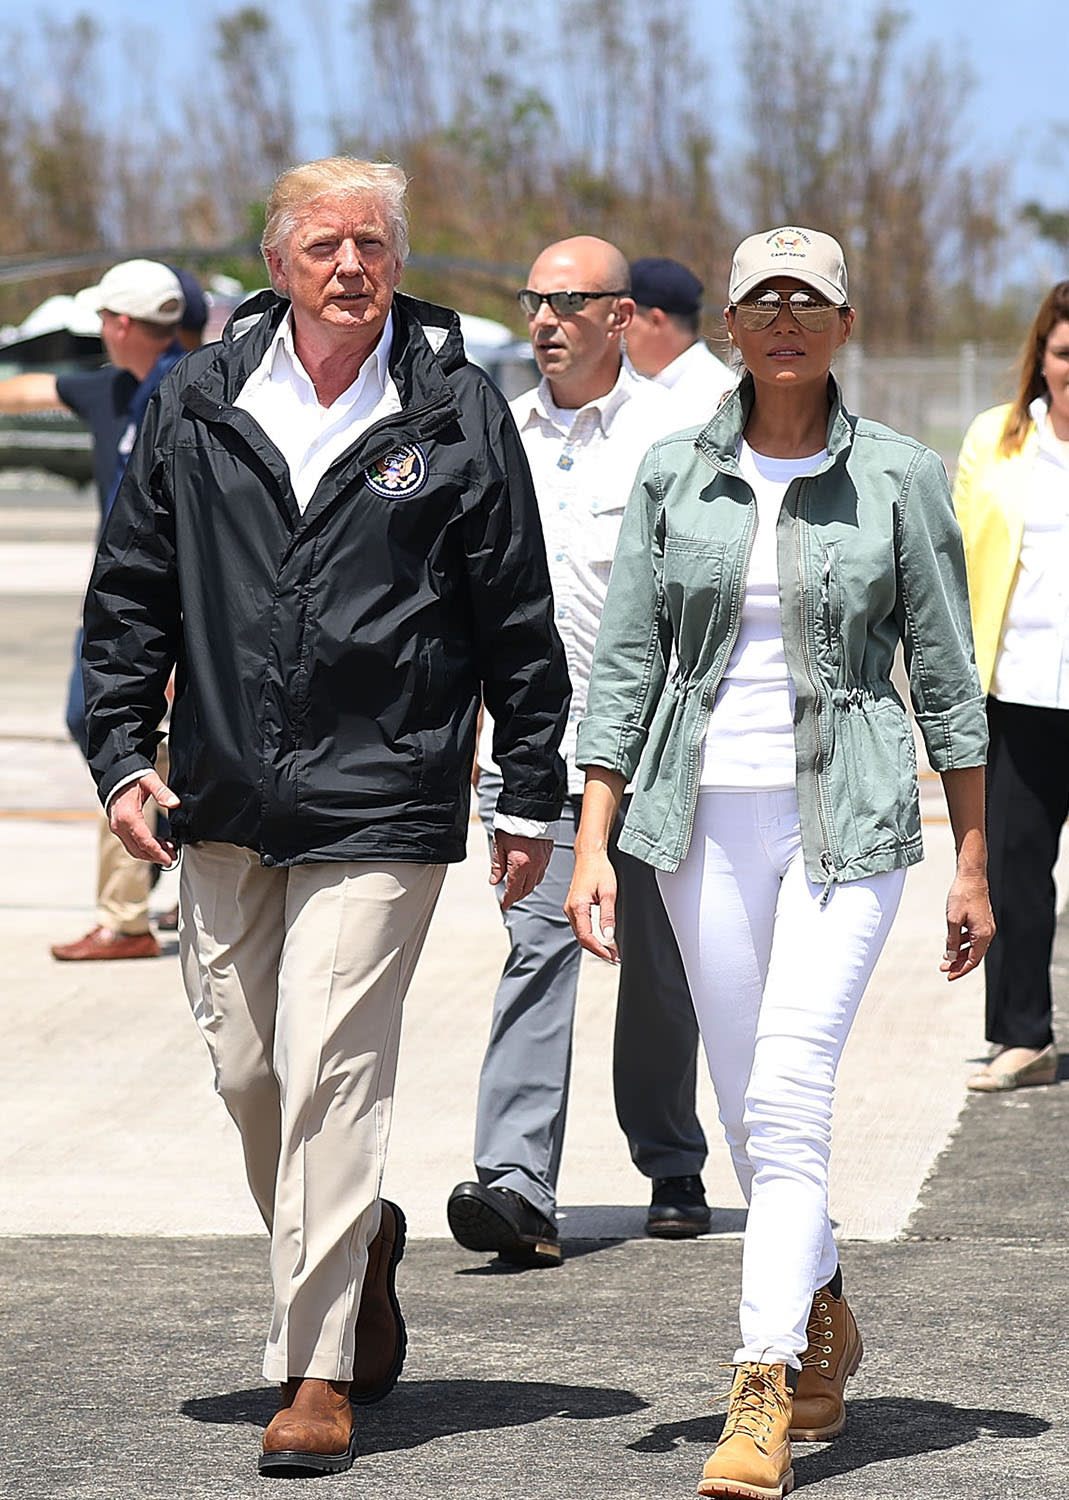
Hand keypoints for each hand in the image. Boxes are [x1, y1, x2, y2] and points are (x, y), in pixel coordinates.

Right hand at [108, 772, 180, 865]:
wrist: (116, 775)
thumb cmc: (132, 778)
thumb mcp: (149, 781)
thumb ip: (162, 792)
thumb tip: (175, 803)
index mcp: (128, 816)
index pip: (144, 841)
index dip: (158, 853)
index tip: (169, 860)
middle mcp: (119, 825)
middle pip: (138, 849)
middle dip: (156, 856)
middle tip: (172, 858)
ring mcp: (118, 828)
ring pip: (134, 849)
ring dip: (151, 853)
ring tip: (169, 852)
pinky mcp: (119, 828)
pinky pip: (132, 843)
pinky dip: (144, 847)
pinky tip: (158, 844)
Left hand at [489, 832, 552, 909]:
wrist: (532, 810)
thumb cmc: (514, 825)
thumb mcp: (500, 845)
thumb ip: (498, 865)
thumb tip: (494, 880)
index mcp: (520, 865)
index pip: (514, 890)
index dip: (508, 900)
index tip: (504, 905)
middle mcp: (534, 865)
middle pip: (526, 889)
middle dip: (517, 897)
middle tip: (509, 899)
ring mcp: (543, 861)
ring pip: (535, 882)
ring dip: (526, 888)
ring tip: (518, 889)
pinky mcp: (548, 855)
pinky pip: (541, 872)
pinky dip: (534, 878)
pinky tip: (529, 876)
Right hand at [564, 850, 618, 964]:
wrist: (590, 855)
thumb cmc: (599, 869)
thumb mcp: (609, 893)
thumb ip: (608, 916)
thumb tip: (609, 937)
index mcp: (577, 907)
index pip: (586, 937)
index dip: (599, 950)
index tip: (612, 957)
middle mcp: (570, 909)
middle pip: (582, 938)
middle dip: (598, 950)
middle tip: (614, 957)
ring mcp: (571, 908)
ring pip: (581, 934)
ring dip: (595, 944)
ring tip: (611, 950)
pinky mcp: (574, 907)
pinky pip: (581, 926)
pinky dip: (591, 935)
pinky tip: (602, 938)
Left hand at [940, 869, 994, 979]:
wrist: (971, 877)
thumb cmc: (963, 896)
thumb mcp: (953, 920)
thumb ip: (952, 941)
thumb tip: (950, 957)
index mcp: (983, 934)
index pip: (973, 960)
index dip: (960, 970)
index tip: (949, 976)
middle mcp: (987, 932)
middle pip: (973, 955)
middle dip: (958, 963)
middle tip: (943, 968)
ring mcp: (986, 926)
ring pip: (973, 946)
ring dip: (959, 953)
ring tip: (945, 958)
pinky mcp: (982, 920)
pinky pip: (973, 937)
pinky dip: (962, 942)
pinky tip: (951, 942)